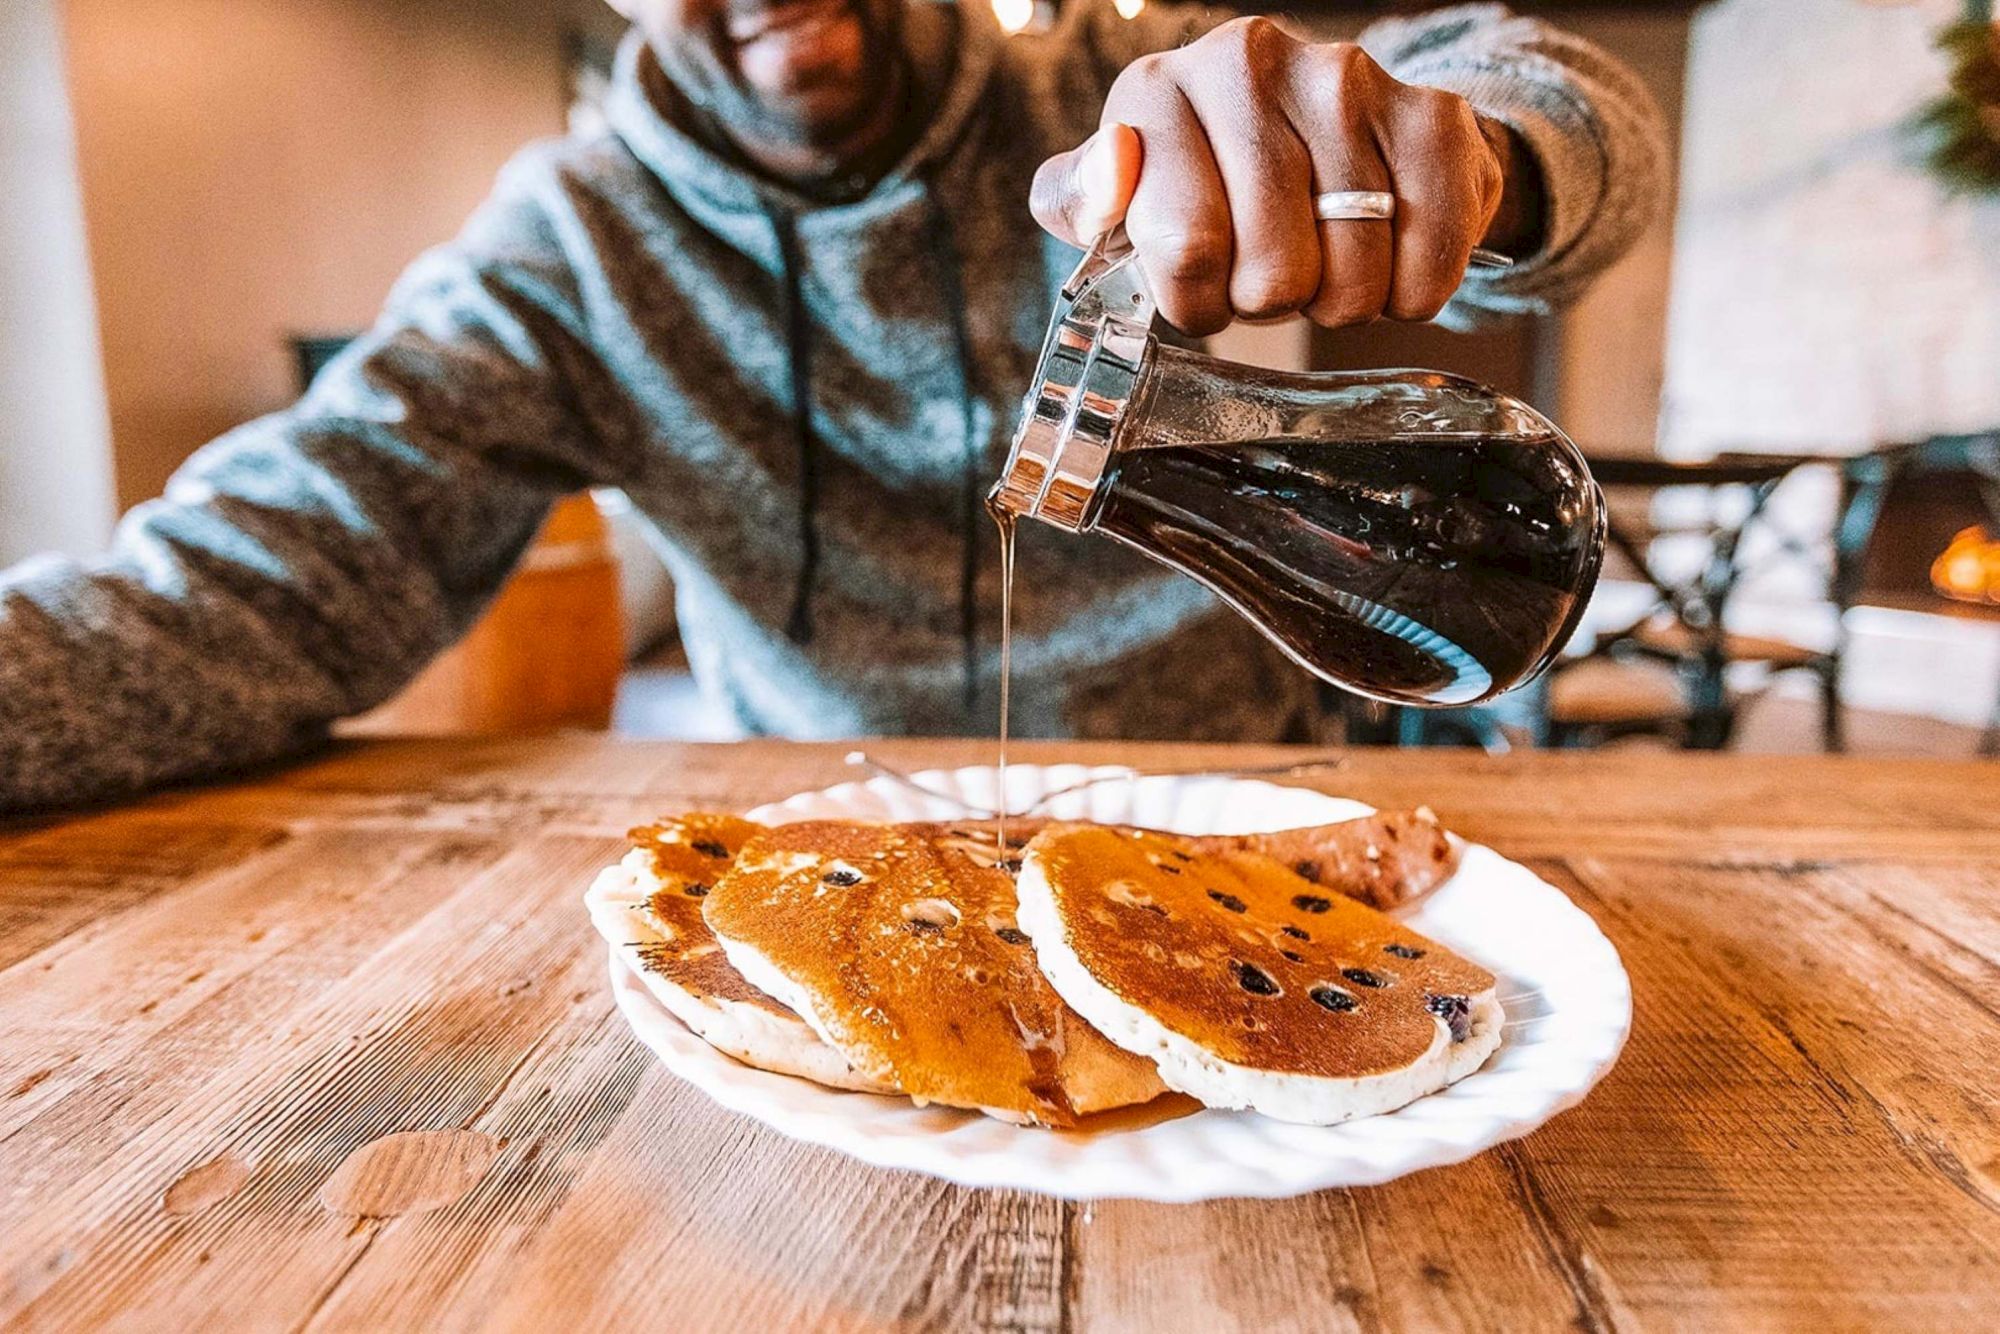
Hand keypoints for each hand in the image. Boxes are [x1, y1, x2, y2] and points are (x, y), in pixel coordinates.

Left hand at [1030, 18, 1512, 334]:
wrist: (1329, 141)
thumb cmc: (1209, 186)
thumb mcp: (1122, 201)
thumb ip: (1081, 198)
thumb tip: (1113, 166)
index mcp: (1157, 89)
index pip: (1186, 248)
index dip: (1199, 302)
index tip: (1204, 289)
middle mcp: (1247, 62)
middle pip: (1274, 272)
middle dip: (1271, 303)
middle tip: (1269, 274)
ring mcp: (1345, 77)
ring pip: (1353, 274)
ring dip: (1341, 302)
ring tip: (1323, 262)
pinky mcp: (1431, 112)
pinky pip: (1430, 254)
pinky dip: (1413, 291)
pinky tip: (1387, 262)